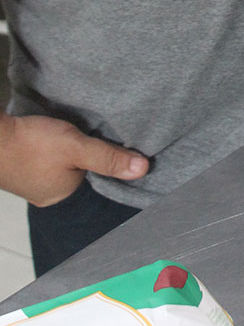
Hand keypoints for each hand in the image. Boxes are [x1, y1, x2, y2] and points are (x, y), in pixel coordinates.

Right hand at [0, 112, 147, 206]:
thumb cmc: (31, 144)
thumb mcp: (76, 147)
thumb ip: (108, 157)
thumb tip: (142, 169)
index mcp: (62, 194)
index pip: (93, 177)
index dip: (102, 157)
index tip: (105, 139)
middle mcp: (46, 192)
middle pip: (76, 170)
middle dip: (83, 153)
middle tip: (86, 131)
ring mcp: (30, 180)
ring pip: (60, 163)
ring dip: (66, 147)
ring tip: (69, 130)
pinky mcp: (19, 165)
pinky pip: (44, 157)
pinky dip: (50, 146)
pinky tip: (50, 133)